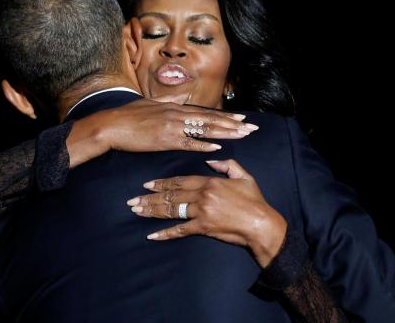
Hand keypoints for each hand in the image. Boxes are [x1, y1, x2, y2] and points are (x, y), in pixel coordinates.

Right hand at [67, 95, 258, 166]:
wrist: (110, 125)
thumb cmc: (126, 116)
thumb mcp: (148, 104)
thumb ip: (166, 102)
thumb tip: (178, 99)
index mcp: (173, 107)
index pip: (204, 112)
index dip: (224, 116)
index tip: (240, 118)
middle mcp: (176, 114)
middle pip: (210, 119)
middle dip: (232, 124)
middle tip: (251, 127)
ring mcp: (171, 126)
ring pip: (203, 129)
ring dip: (225, 132)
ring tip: (242, 135)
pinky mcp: (164, 139)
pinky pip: (188, 142)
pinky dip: (203, 144)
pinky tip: (217, 146)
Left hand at [127, 159, 286, 267]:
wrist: (262, 224)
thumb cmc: (254, 200)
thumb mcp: (243, 176)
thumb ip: (227, 165)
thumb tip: (210, 160)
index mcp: (209, 182)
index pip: (179, 180)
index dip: (161, 182)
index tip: (147, 184)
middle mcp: (201, 195)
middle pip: (170, 195)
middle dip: (149, 198)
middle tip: (133, 200)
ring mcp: (201, 212)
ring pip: (171, 210)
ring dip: (152, 211)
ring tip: (137, 212)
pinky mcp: (203, 228)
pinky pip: (180, 230)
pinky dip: (165, 233)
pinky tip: (152, 235)